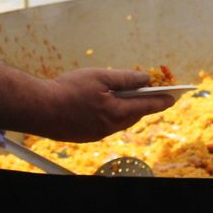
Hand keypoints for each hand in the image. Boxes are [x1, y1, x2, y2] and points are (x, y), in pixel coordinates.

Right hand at [36, 68, 175, 141]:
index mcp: (116, 112)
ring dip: (126, 109)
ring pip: (119, 121)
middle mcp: (109, 127)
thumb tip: (144, 78)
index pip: (146, 106)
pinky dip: (110, 114)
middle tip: (150, 93)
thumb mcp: (99, 77)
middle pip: (134, 115)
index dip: (162, 100)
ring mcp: (96, 134)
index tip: (174, 96)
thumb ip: (125, 78)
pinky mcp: (85, 136)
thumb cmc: (67, 90)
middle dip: (143, 104)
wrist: (38, 108)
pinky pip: (105, 125)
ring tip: (128, 97)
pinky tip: (105, 105)